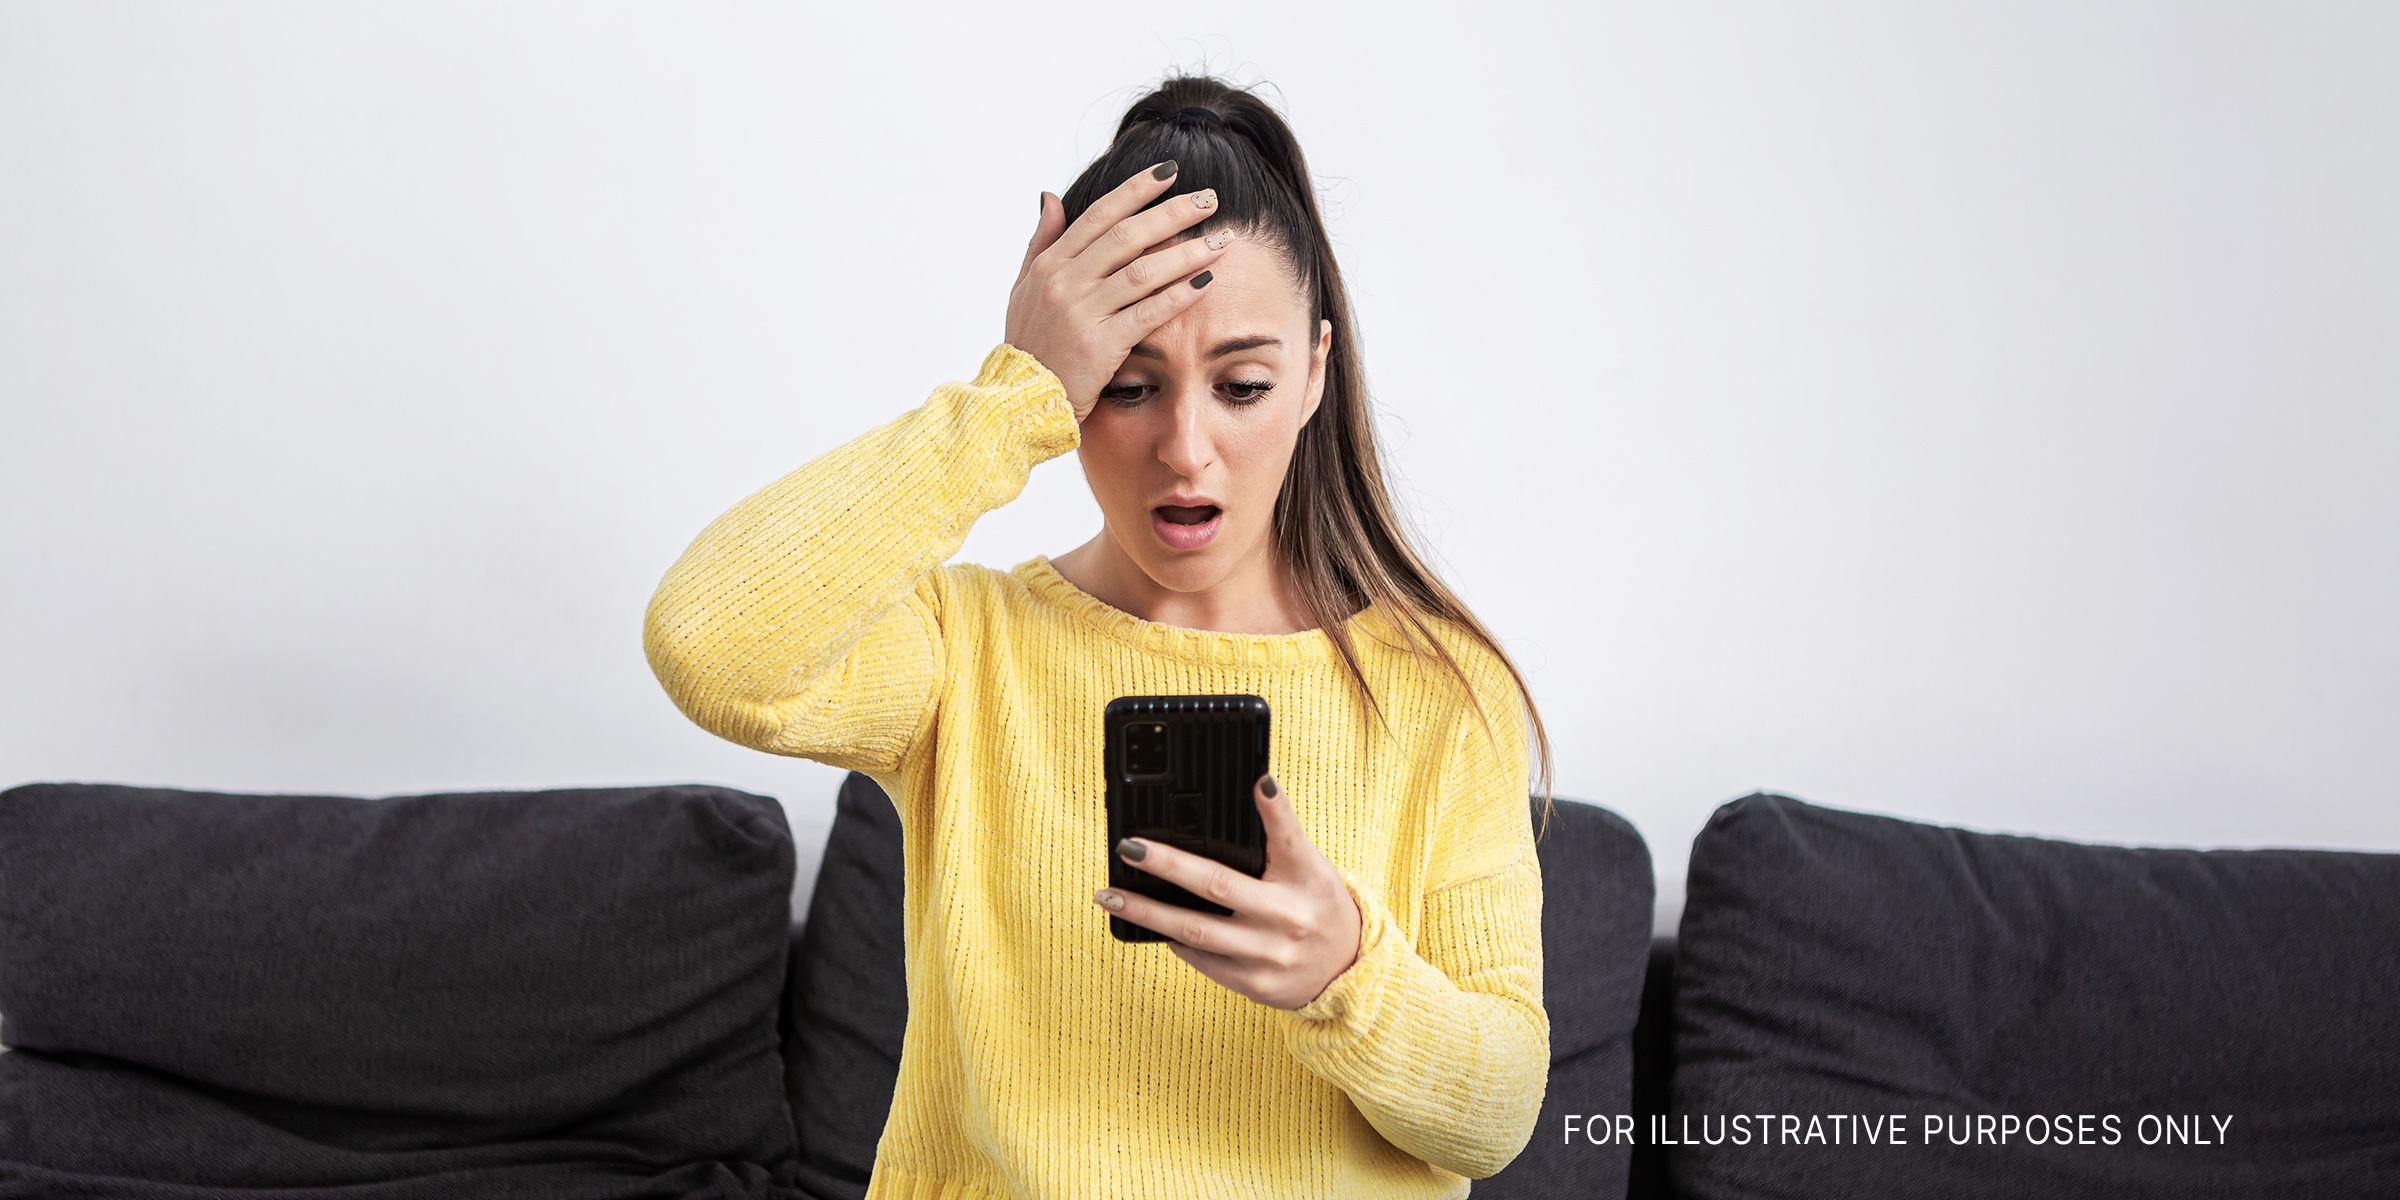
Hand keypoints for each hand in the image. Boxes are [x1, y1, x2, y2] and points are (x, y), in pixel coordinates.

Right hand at [1006, 163, 1231, 420]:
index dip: (1135, 190)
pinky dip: (1178, 294)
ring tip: (1221, 240)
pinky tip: (1206, 280)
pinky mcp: (1100, 345)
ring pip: (1143, 271)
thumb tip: (1049, 196)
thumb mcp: (1023, 289)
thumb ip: (1041, 242)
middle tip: (1210, 200)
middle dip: (1172, 213)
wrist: (1020, 401)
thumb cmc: (1028, 345)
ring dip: (1187, 252)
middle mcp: (1064, 282)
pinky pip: (1147, 312)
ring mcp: (1082, 312)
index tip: (1169, 173)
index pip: (1099, 216)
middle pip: (1127, 236)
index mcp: (1049, 264)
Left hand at [1095, 775, 1362, 1010]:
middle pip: (1217, 886)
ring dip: (1148, 912)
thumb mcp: (1311, 867)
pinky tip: (1152, 925)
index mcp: (1306, 880)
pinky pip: (1203, 959)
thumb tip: (1259, 783)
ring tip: (1111, 896)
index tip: (1258, 782)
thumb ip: (1283, 832)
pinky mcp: (1254, 983)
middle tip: (1127, 849)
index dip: (1275, 810)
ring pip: (1196, 931)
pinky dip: (1176, 940)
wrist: (1348, 973)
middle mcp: (1287, 918)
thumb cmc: (1319, 907)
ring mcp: (1268, 955)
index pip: (1289, 838)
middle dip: (1167, 865)